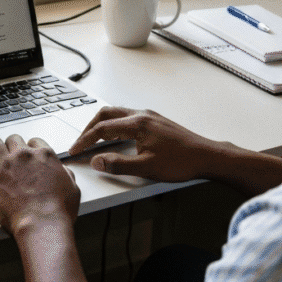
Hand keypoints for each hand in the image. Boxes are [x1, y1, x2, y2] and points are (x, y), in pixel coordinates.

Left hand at [0, 135, 80, 236]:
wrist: (42, 223)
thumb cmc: (58, 210)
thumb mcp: (72, 188)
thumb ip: (65, 175)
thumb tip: (63, 172)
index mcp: (44, 156)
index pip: (34, 141)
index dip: (31, 148)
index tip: (28, 155)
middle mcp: (24, 156)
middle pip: (14, 139)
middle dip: (12, 146)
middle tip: (10, 155)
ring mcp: (6, 165)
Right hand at [68, 106, 233, 182]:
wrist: (206, 156)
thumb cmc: (181, 161)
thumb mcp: (146, 168)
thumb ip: (118, 164)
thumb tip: (97, 161)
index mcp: (137, 124)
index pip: (102, 129)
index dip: (85, 140)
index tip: (75, 150)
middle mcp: (142, 115)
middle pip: (106, 114)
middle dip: (89, 128)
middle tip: (80, 142)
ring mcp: (150, 117)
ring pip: (117, 114)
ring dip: (102, 124)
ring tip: (93, 139)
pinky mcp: (156, 122)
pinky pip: (128, 117)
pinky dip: (114, 124)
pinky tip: (116, 136)